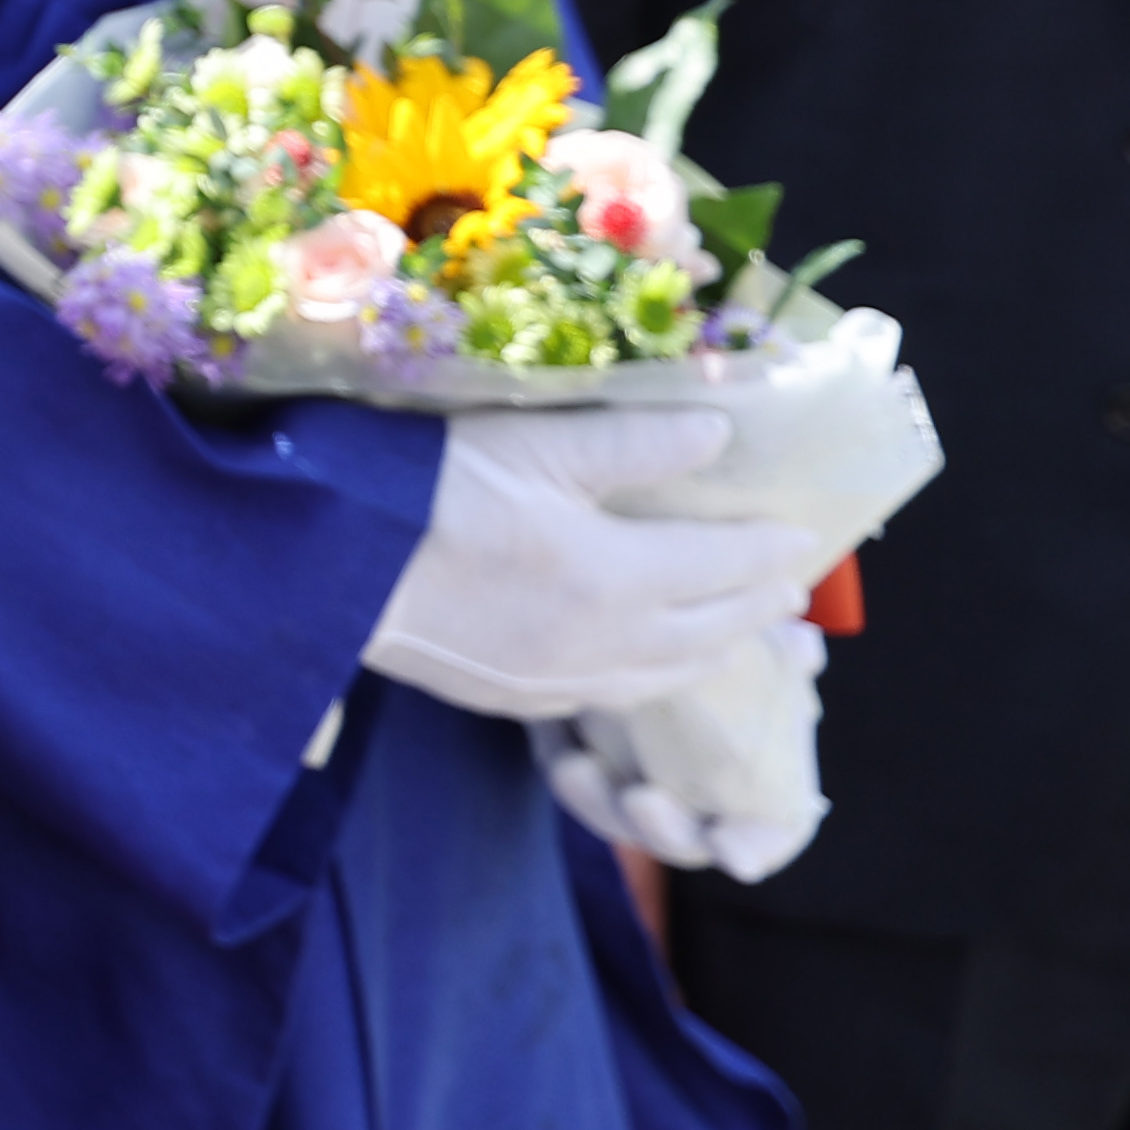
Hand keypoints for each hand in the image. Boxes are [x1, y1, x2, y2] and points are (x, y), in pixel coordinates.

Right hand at [361, 407, 813, 723]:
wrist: (324, 567)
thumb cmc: (425, 488)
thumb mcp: (534, 442)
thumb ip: (636, 441)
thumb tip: (721, 430)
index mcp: (617, 575)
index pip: (723, 562)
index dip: (769, 547)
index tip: (804, 535)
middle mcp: (602, 643)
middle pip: (708, 631)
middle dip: (757, 607)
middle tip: (789, 589)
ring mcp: (555, 680)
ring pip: (664, 677)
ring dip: (712, 652)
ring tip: (735, 633)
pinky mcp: (511, 698)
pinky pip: (607, 699)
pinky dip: (649, 681)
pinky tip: (644, 666)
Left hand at [536, 621, 832, 883]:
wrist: (657, 623)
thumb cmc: (729, 648)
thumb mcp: (757, 646)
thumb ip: (782, 656)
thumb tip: (804, 647)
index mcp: (758, 791)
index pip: (762, 839)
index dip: (751, 848)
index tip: (735, 854)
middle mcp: (698, 806)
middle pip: (678, 839)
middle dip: (661, 829)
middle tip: (642, 801)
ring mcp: (638, 792)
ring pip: (611, 816)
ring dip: (592, 800)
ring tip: (574, 765)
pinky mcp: (583, 761)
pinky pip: (565, 771)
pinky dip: (558, 752)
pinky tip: (549, 724)